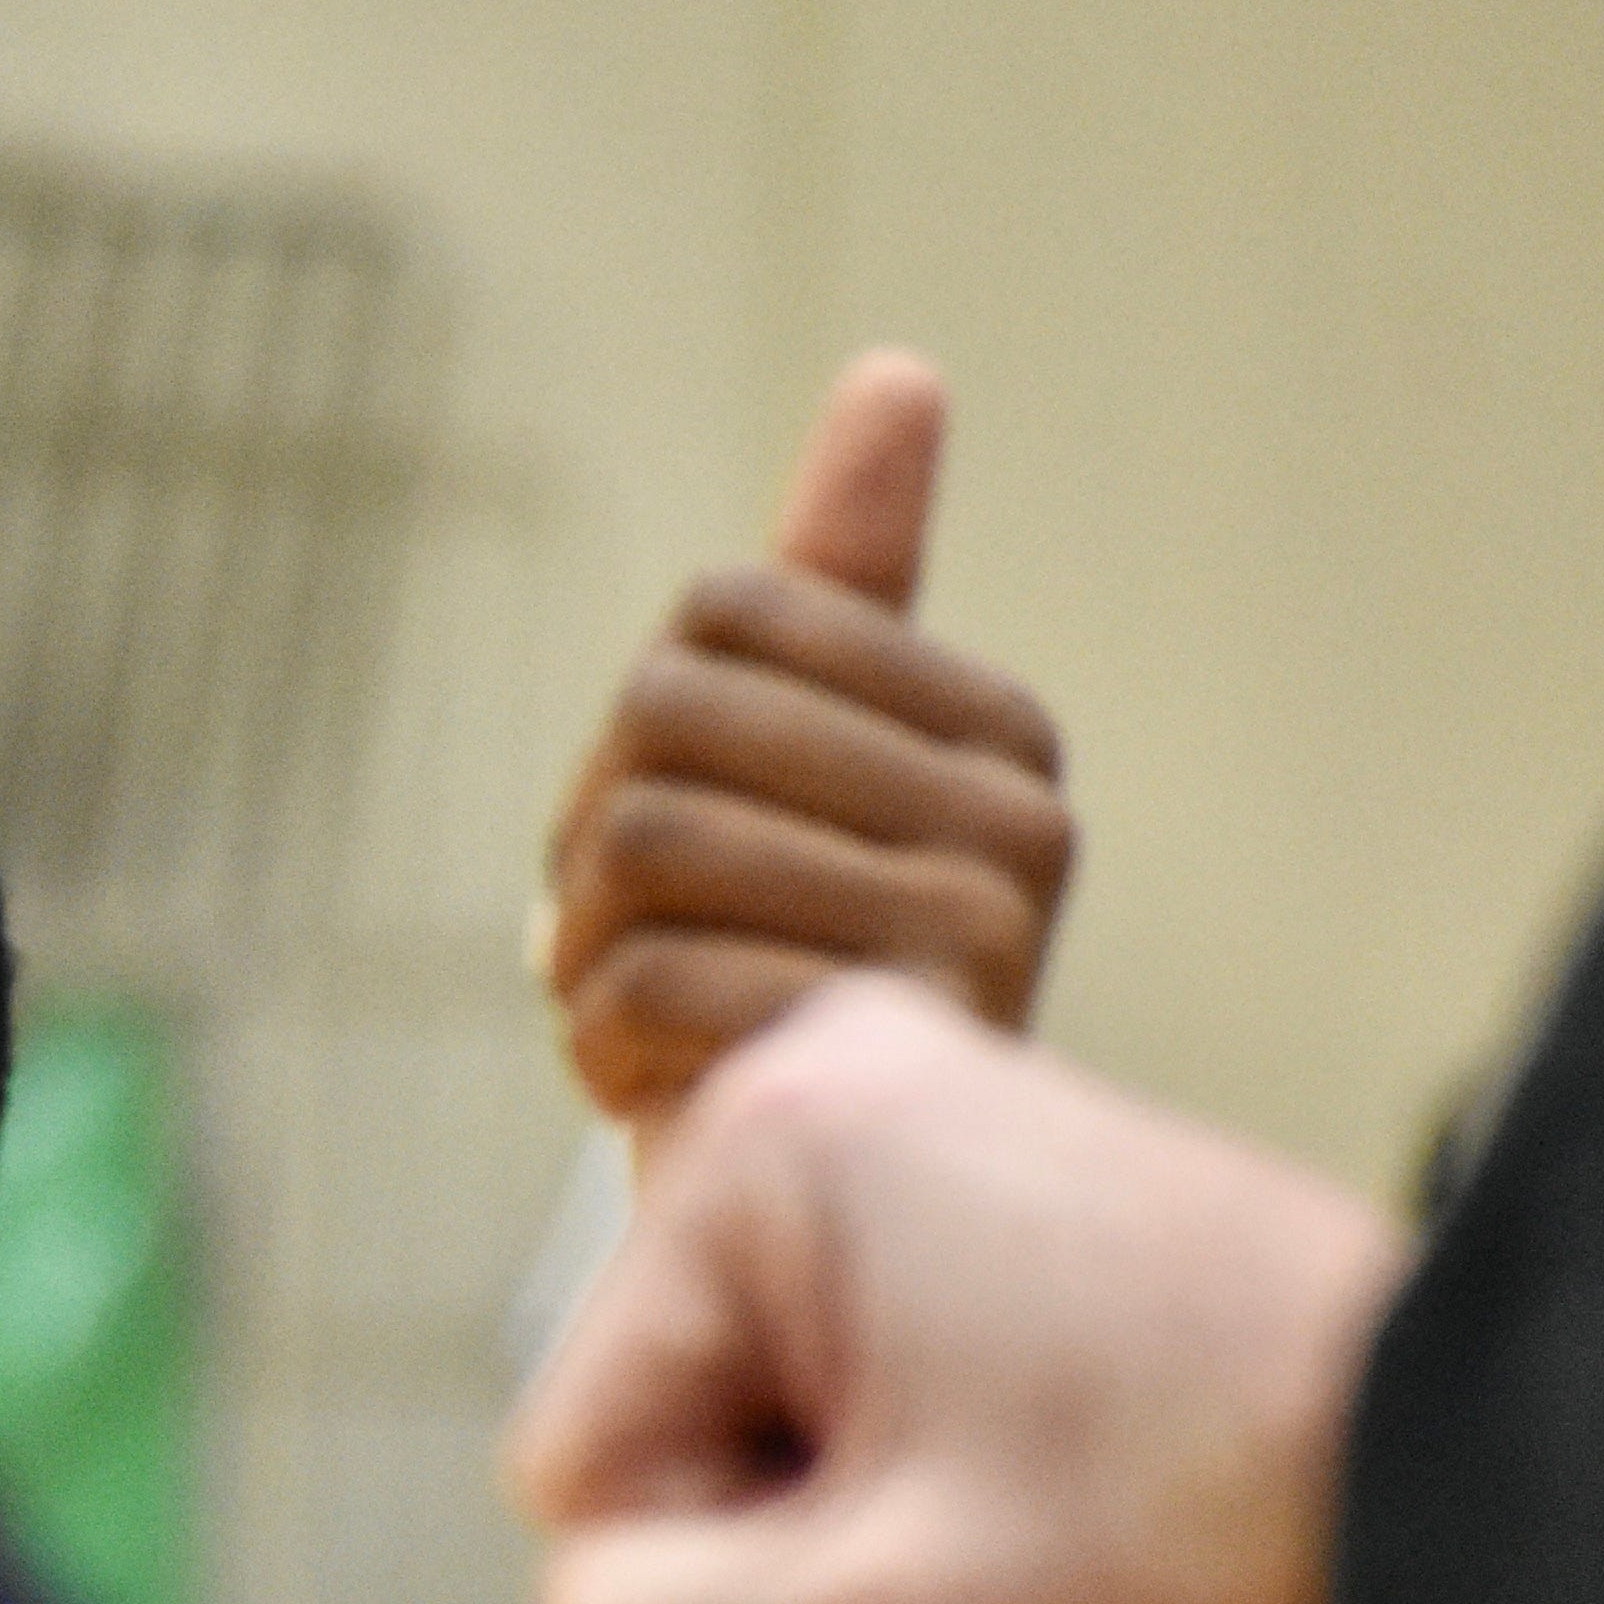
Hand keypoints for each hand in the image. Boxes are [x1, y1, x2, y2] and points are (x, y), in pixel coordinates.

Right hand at [505, 974, 1405, 1603]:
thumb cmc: (1205, 1524)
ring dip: (853, 1479)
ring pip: (740, 1386)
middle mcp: (814, 1070)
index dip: (723, 1568)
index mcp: (764, 1140)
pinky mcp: (962, 1149)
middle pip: (656, 1405)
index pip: (577, 1462)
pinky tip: (1037, 1445)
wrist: (1471, 1442)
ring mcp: (896, 1094)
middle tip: (988, 1526)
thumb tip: (598, 1602)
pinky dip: (910, 1427)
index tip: (920, 1556)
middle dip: (792, 1505)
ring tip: (1028, 1486)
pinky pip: (828, 1340)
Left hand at [542, 351, 1076, 1122]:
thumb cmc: (780, 1001)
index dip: (626, 737)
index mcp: (992, 727)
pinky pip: (660, 981)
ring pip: (646, 844)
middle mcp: (1017, 810)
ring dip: (585, 966)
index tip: (647, 853)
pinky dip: (608, 1054)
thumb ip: (840, 594)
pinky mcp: (908, 1036)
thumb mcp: (788, 790)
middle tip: (616, 958)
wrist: (807, 1232)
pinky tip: (665, 1093)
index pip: (719, 616)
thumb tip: (898, 371)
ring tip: (640, 1030)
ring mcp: (982, 919)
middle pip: (665, 718)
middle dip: (588, 856)